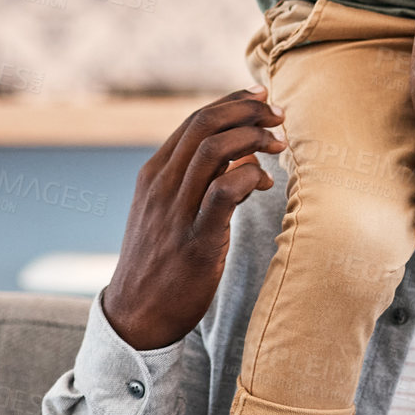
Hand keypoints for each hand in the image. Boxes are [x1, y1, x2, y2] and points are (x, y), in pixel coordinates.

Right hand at [101, 86, 285, 351]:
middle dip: (246, 111)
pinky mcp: (195, 241)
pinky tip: (263, 183)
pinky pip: (223, 192)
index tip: (260, 97)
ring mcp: (176, 212)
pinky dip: (247, 176)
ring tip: (279, 146)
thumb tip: (243, 154)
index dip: (232, 102)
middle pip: (205, 125)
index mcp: (154, 174)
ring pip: (213, 150)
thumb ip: (196, 181)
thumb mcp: (167, 211)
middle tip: (277, 115)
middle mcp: (161, 186)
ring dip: (253, 138)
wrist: (135, 317)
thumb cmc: (161, 262)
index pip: (195, 120)